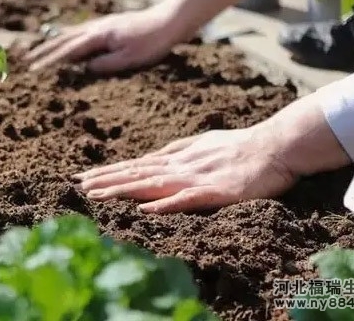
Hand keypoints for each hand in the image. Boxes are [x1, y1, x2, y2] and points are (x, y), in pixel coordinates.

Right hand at [25, 6, 185, 73]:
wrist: (169, 21)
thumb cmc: (152, 42)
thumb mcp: (129, 59)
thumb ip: (105, 64)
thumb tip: (84, 69)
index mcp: (99, 36)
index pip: (68, 51)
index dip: (50, 62)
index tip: (35, 71)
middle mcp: (96, 28)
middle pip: (64, 40)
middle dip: (45, 51)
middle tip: (28, 61)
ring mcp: (102, 25)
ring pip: (71, 34)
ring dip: (54, 43)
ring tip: (40, 51)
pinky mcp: (109, 25)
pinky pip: (82, 31)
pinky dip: (69, 37)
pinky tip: (68, 41)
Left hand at [72, 126, 298, 213]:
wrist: (276, 145)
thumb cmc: (240, 146)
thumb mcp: (202, 144)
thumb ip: (176, 151)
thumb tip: (151, 158)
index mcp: (178, 158)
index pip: (136, 165)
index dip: (109, 171)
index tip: (84, 177)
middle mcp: (181, 166)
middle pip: (137, 173)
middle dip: (106, 180)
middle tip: (77, 186)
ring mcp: (197, 178)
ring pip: (153, 184)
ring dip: (124, 190)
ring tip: (97, 195)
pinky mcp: (216, 192)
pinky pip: (187, 199)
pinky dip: (165, 204)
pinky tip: (145, 209)